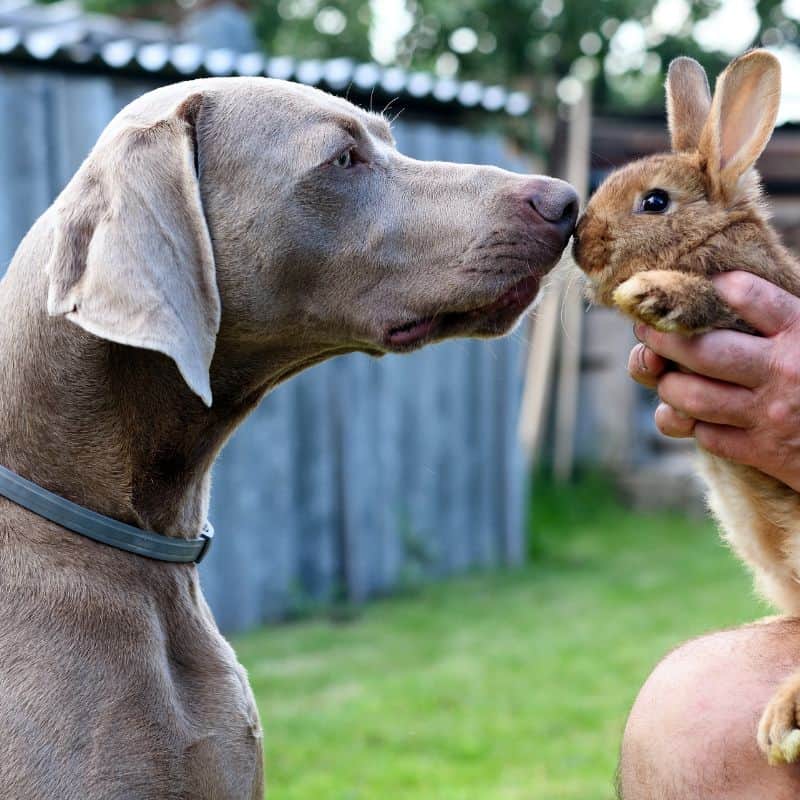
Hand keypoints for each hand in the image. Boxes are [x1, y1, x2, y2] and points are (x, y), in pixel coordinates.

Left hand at [627, 271, 799, 491]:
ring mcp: (771, 415)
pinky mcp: (765, 452)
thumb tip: (732, 288)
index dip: (720, 288)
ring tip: (666, 376)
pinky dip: (692, 423)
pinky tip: (691, 414)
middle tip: (646, 329)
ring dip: (670, 386)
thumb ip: (785, 319)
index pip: (754, 299)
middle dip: (664, 338)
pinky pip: (707, 435)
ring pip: (693, 396)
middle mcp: (784, 372)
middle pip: (703, 350)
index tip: (700, 285)